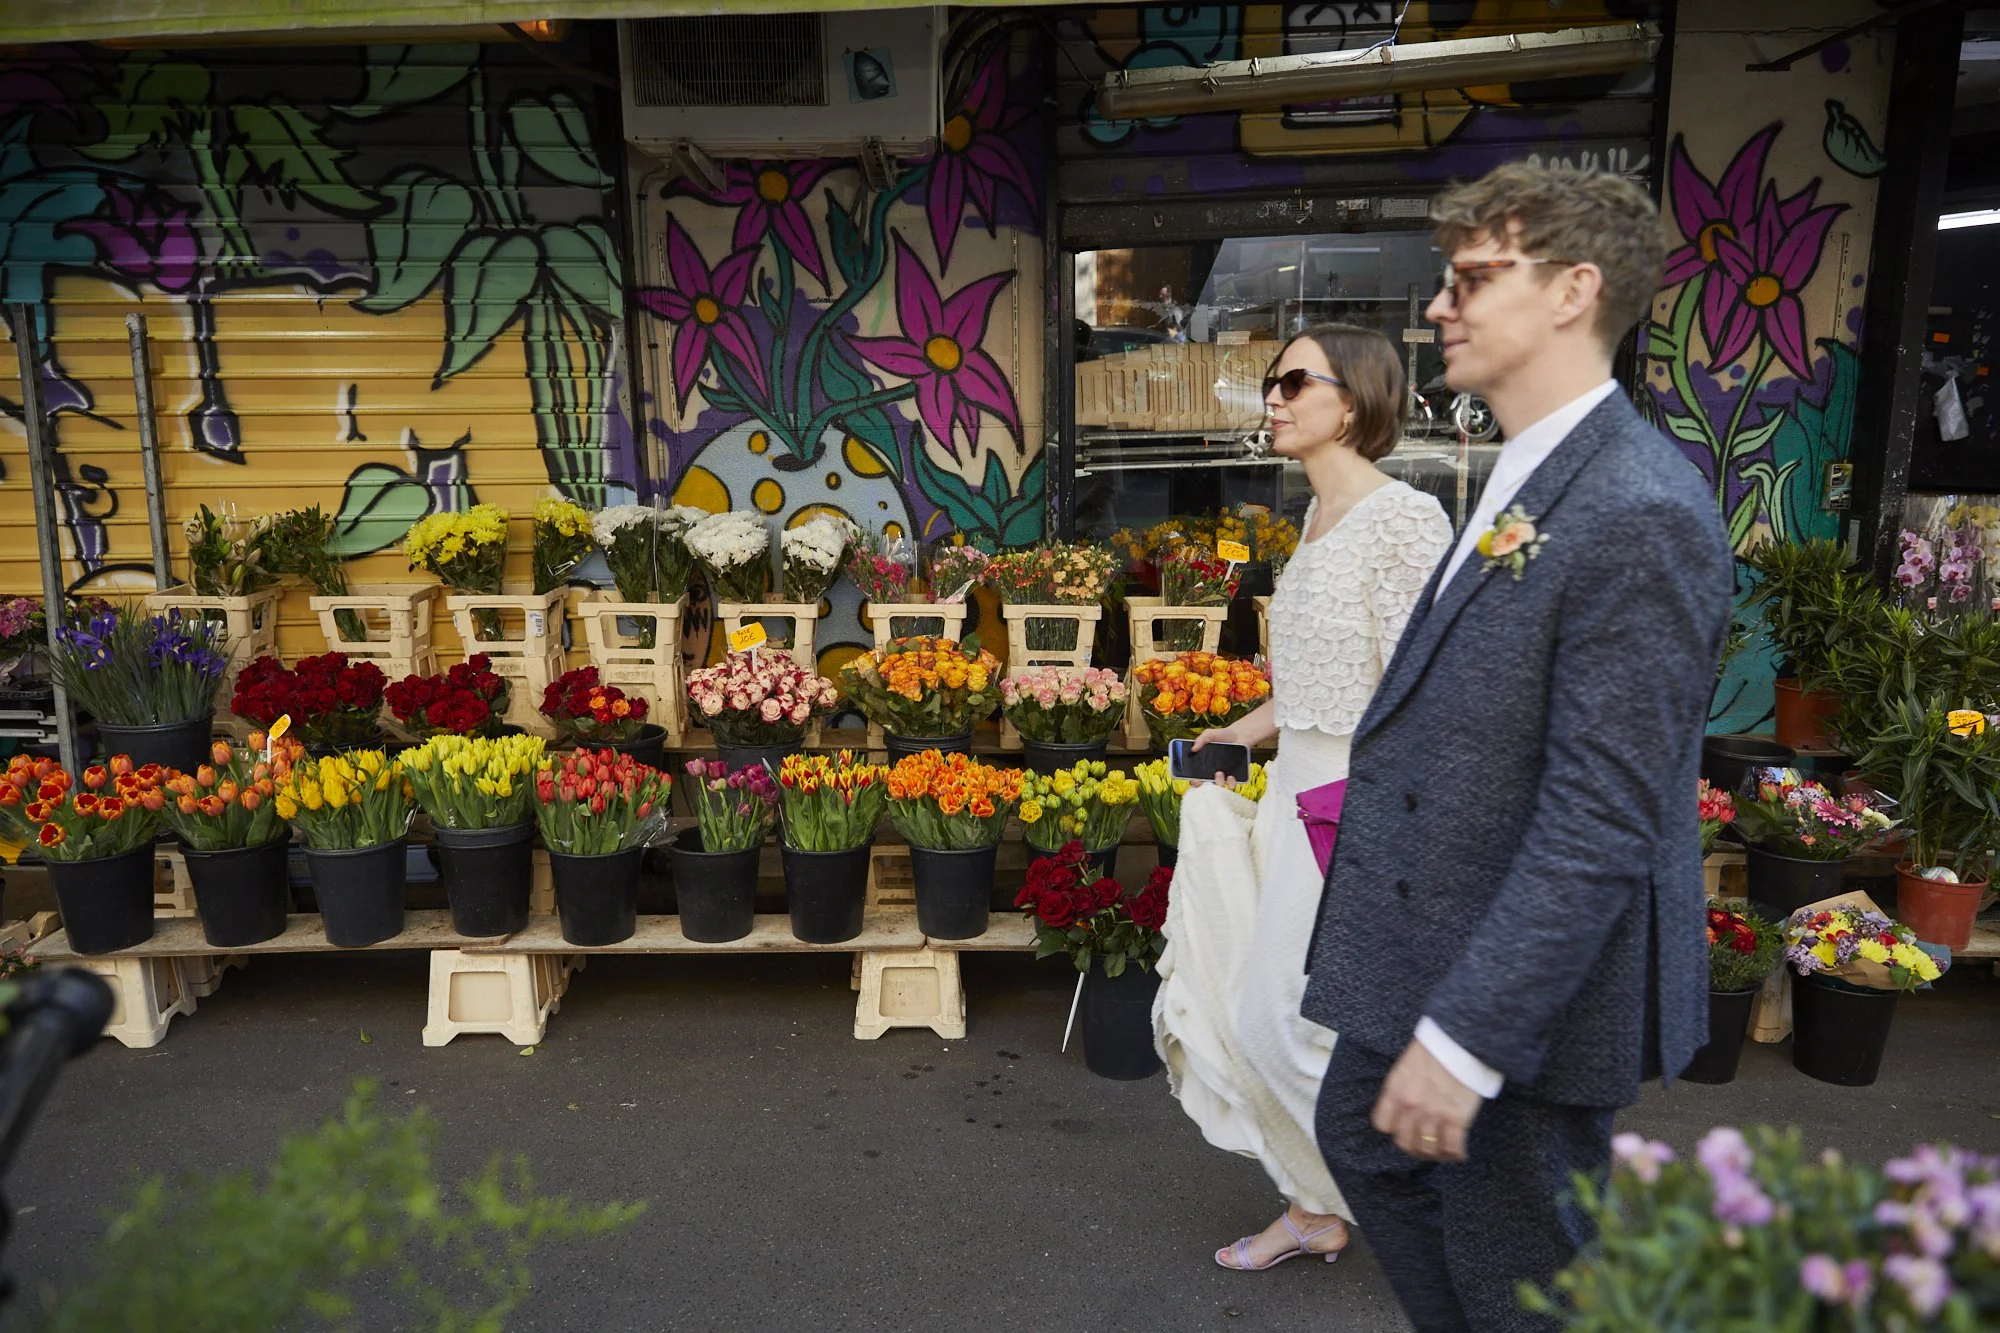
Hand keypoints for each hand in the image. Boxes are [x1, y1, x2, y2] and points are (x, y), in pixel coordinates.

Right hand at [1190, 723, 1247, 786]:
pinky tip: (1231, 777)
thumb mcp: (1209, 735)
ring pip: (1218, 786)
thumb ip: (1200, 740)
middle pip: (1205, 785)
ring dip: (1217, 782)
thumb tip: (1193, 749)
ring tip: (1219, 773)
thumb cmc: (1222, 735)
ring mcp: (1223, 775)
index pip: (1195, 776)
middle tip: (1203, 780)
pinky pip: (1232, 784)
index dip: (1194, 781)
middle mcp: (1212, 772)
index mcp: (1202, 764)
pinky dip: (1231, 783)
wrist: (1239, 735)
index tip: (1195, 780)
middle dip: (1203, 786)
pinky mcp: (1234, 775)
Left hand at [1371, 1039, 1483, 1162]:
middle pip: (1404, 1142)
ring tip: (1442, 1152)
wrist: (1461, 1039)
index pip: (1382, 1124)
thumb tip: (1405, 1107)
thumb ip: (1402, 1088)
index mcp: (1395, 1090)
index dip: (1394, 1130)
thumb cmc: (1435, 1048)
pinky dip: (1455, 1155)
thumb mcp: (1407, 1066)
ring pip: (1427, 1149)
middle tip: (1424, 1147)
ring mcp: (1433, 1114)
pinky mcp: (1456, 1119)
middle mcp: (1410, 1106)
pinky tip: (1458, 1154)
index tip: (1404, 1129)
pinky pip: (1452, 1148)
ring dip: (1434, 1155)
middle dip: (1414, 1148)